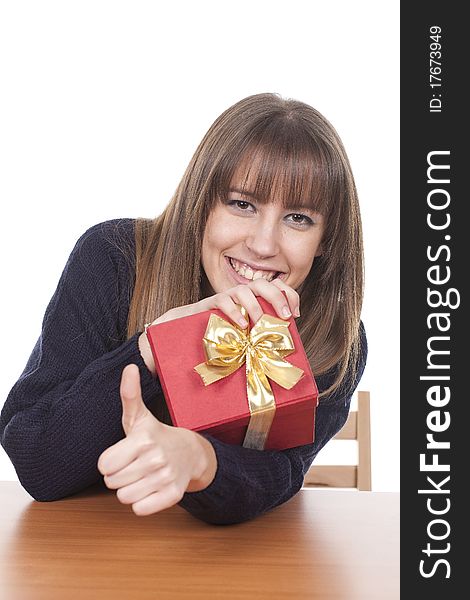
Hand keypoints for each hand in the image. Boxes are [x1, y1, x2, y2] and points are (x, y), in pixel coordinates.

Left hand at [97, 364, 216, 515]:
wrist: (190, 453)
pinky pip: (140, 510)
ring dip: (130, 489)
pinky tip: (151, 487)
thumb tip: (129, 367)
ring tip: (142, 475)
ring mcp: (166, 478)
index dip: (109, 461)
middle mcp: (156, 459)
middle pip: (112, 483)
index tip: (122, 453)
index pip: (104, 465)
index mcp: (144, 439)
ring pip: (124, 498)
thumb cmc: (156, 435)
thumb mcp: (139, 416)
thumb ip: (129, 394)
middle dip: (119, 475)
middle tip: (134, 464)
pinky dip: (143, 503)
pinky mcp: (173, 495)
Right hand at [139, 277, 299, 373]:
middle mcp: (241, 295)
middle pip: (264, 283)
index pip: (276, 286)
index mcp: (253, 300)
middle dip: (278, 297)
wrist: (185, 334)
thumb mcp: (244, 339)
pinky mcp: (210, 304)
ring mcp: (226, 297)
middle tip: (285, 317)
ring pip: (245, 289)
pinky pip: (223, 300)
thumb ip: (258, 340)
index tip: (295, 315)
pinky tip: (241, 326)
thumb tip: (280, 361)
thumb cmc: (220, 340)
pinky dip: (234, 311)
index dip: (289, 296)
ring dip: (256, 305)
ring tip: (260, 322)